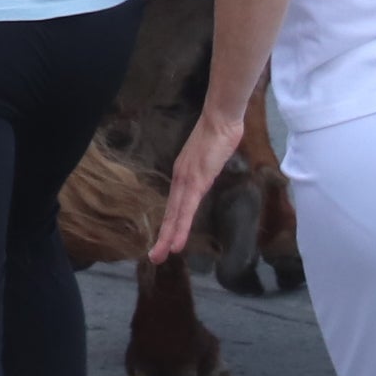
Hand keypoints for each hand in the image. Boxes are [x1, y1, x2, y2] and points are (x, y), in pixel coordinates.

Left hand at [146, 98, 248, 263]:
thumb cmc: (220, 134)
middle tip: (155, 257)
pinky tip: (177, 242)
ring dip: (168, 237)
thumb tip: (208, 173)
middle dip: (163, 236)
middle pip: (170, 213)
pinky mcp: (197, 181)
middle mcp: (180, 178)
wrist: (221, 117)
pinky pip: (187, 209)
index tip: (164, 240)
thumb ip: (206, 168)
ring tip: (161, 256)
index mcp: (183, 174)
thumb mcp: (211, 158)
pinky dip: (180, 227)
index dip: (169, 223)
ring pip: (175, 215)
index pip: (175, 204)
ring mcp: (187, 179)